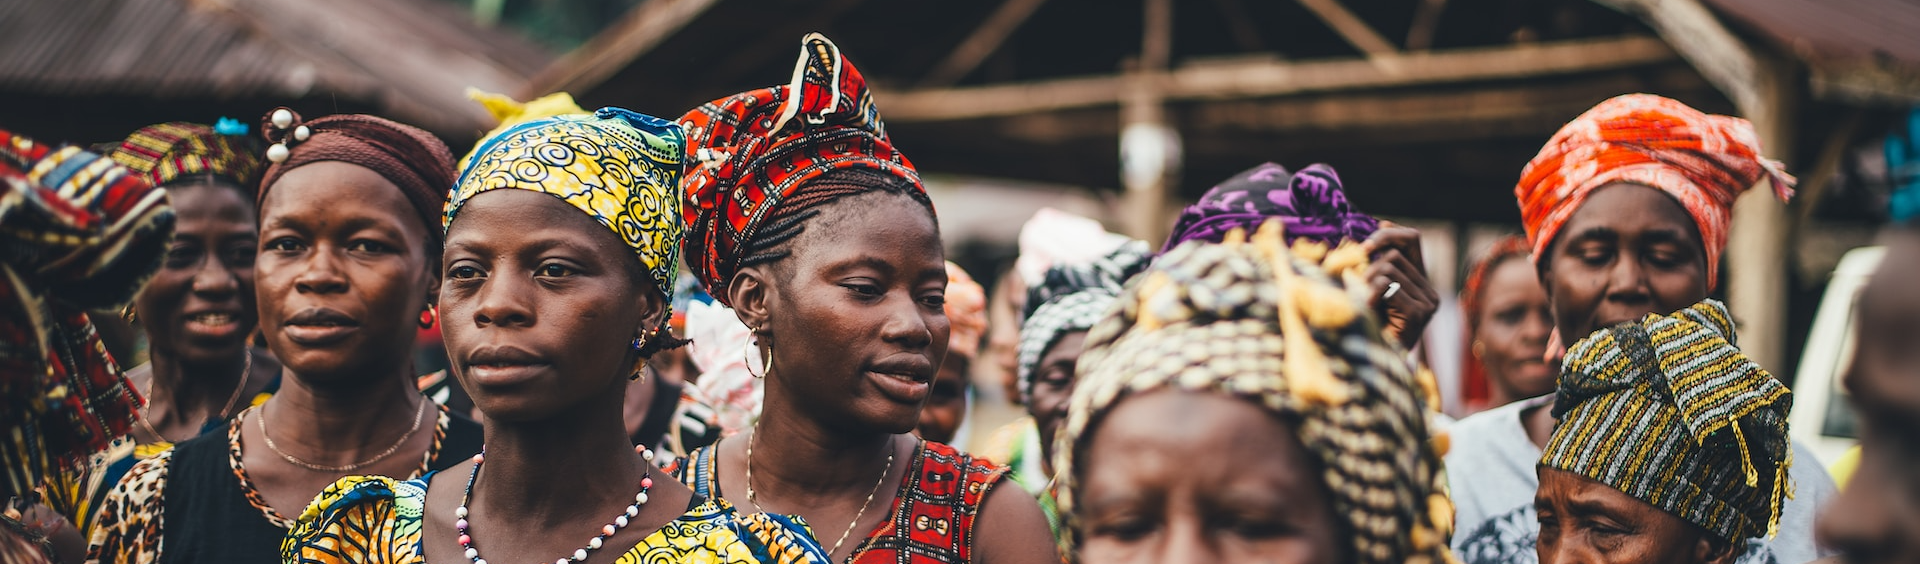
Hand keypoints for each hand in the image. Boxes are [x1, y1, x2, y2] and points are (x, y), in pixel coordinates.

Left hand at [1363, 222, 1438, 348]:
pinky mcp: (1418, 313)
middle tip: (1359, 290)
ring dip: (1366, 282)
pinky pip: (1386, 285)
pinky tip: (1370, 312)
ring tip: (1365, 304)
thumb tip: (1382, 222)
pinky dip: (1370, 294)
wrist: (1371, 364)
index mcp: (1422, 283)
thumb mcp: (1372, 288)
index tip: (1366, 246)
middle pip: (1394, 255)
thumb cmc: (1366, 325)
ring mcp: (1427, 303)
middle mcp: (1430, 292)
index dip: (1388, 234)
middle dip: (1368, 267)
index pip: (1412, 240)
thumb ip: (1378, 262)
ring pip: (1388, 268)